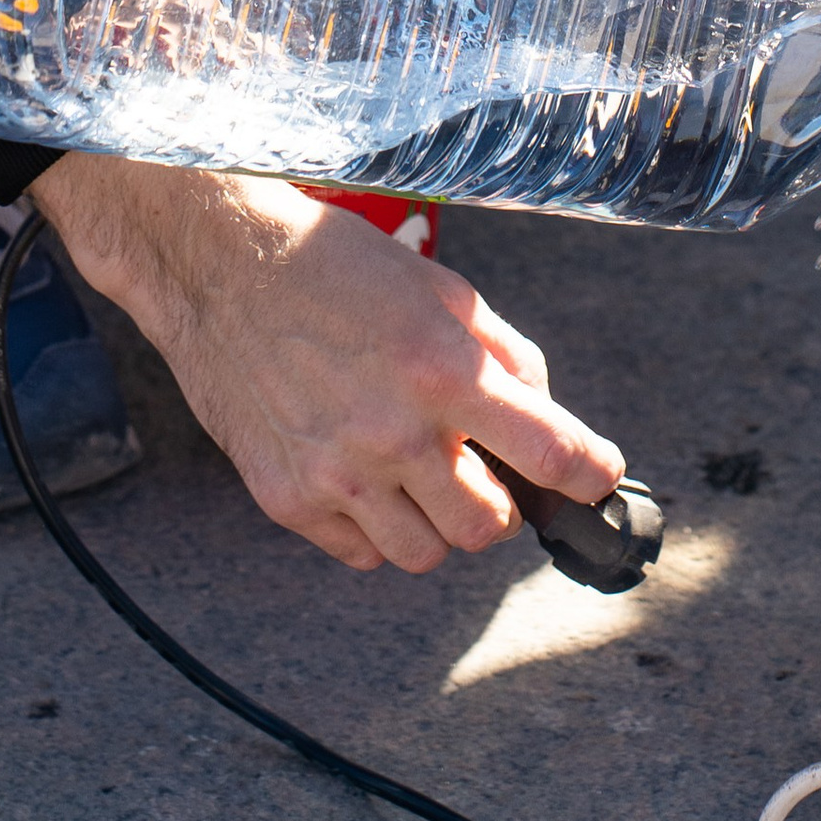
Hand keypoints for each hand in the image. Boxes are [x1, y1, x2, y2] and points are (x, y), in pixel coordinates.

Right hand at [32, 159, 618, 572]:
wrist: (223, 265)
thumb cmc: (336, 267)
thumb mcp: (441, 288)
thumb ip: (502, 355)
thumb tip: (542, 414)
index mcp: (443, 369)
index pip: (549, 452)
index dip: (589, 475)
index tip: (597, 479)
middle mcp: (394, 432)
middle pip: (487, 528)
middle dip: (501, 506)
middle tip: (486, 474)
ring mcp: (336, 474)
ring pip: (425, 555)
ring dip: (438, 524)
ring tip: (420, 475)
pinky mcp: (287, 497)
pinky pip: (360, 554)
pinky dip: (377, 530)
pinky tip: (366, 479)